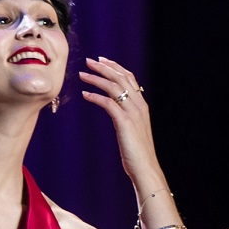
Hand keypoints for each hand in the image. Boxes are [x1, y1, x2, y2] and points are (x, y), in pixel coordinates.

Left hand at [76, 56, 159, 179]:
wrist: (145, 168)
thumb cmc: (137, 153)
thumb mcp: (132, 129)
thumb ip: (126, 116)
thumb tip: (114, 109)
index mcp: (142, 105)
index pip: (129, 78)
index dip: (115, 67)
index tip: (102, 60)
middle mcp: (139, 105)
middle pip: (121, 78)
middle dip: (104, 67)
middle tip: (89, 61)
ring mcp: (133, 113)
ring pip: (114, 87)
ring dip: (96, 78)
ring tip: (82, 74)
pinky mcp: (125, 122)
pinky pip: (108, 103)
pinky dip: (95, 96)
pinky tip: (85, 95)